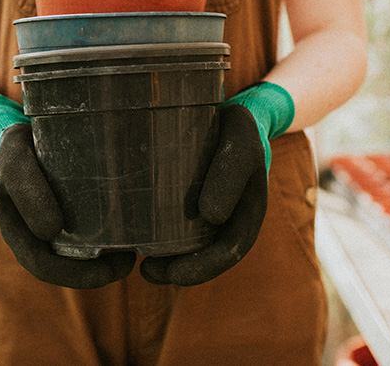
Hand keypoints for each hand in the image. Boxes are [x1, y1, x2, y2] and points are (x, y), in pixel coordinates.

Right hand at [0, 123, 135, 288]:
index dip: (73, 273)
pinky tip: (129, 235)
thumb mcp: (15, 162)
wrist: (22, 139)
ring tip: (132, 254)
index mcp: (17, 233)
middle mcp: (34, 238)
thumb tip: (53, 230)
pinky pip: (88, 240)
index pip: (42, 265)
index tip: (104, 261)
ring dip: (106, 263)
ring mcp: (52, 230)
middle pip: (66, 270)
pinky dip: (108, 244)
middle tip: (128, 263)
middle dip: (97, 273)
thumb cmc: (16, 151)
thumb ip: (26, 188)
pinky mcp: (70, 218)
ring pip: (79, 259)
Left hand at [139, 104, 267, 285]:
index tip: (176, 274)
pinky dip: (163, 242)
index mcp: (251, 210)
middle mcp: (233, 217)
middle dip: (181, 272)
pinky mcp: (192, 204)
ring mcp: (213, 212)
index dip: (205, 266)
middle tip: (148, 274)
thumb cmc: (236, 126)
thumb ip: (231, 168)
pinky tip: (139, 245)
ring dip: (169, 264)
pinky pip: (180, 230)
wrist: (229, 115)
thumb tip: (210, 216)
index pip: (232, 248)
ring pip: (194, 248)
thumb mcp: (240, 137)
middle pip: (210, 257)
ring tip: (141, 268)